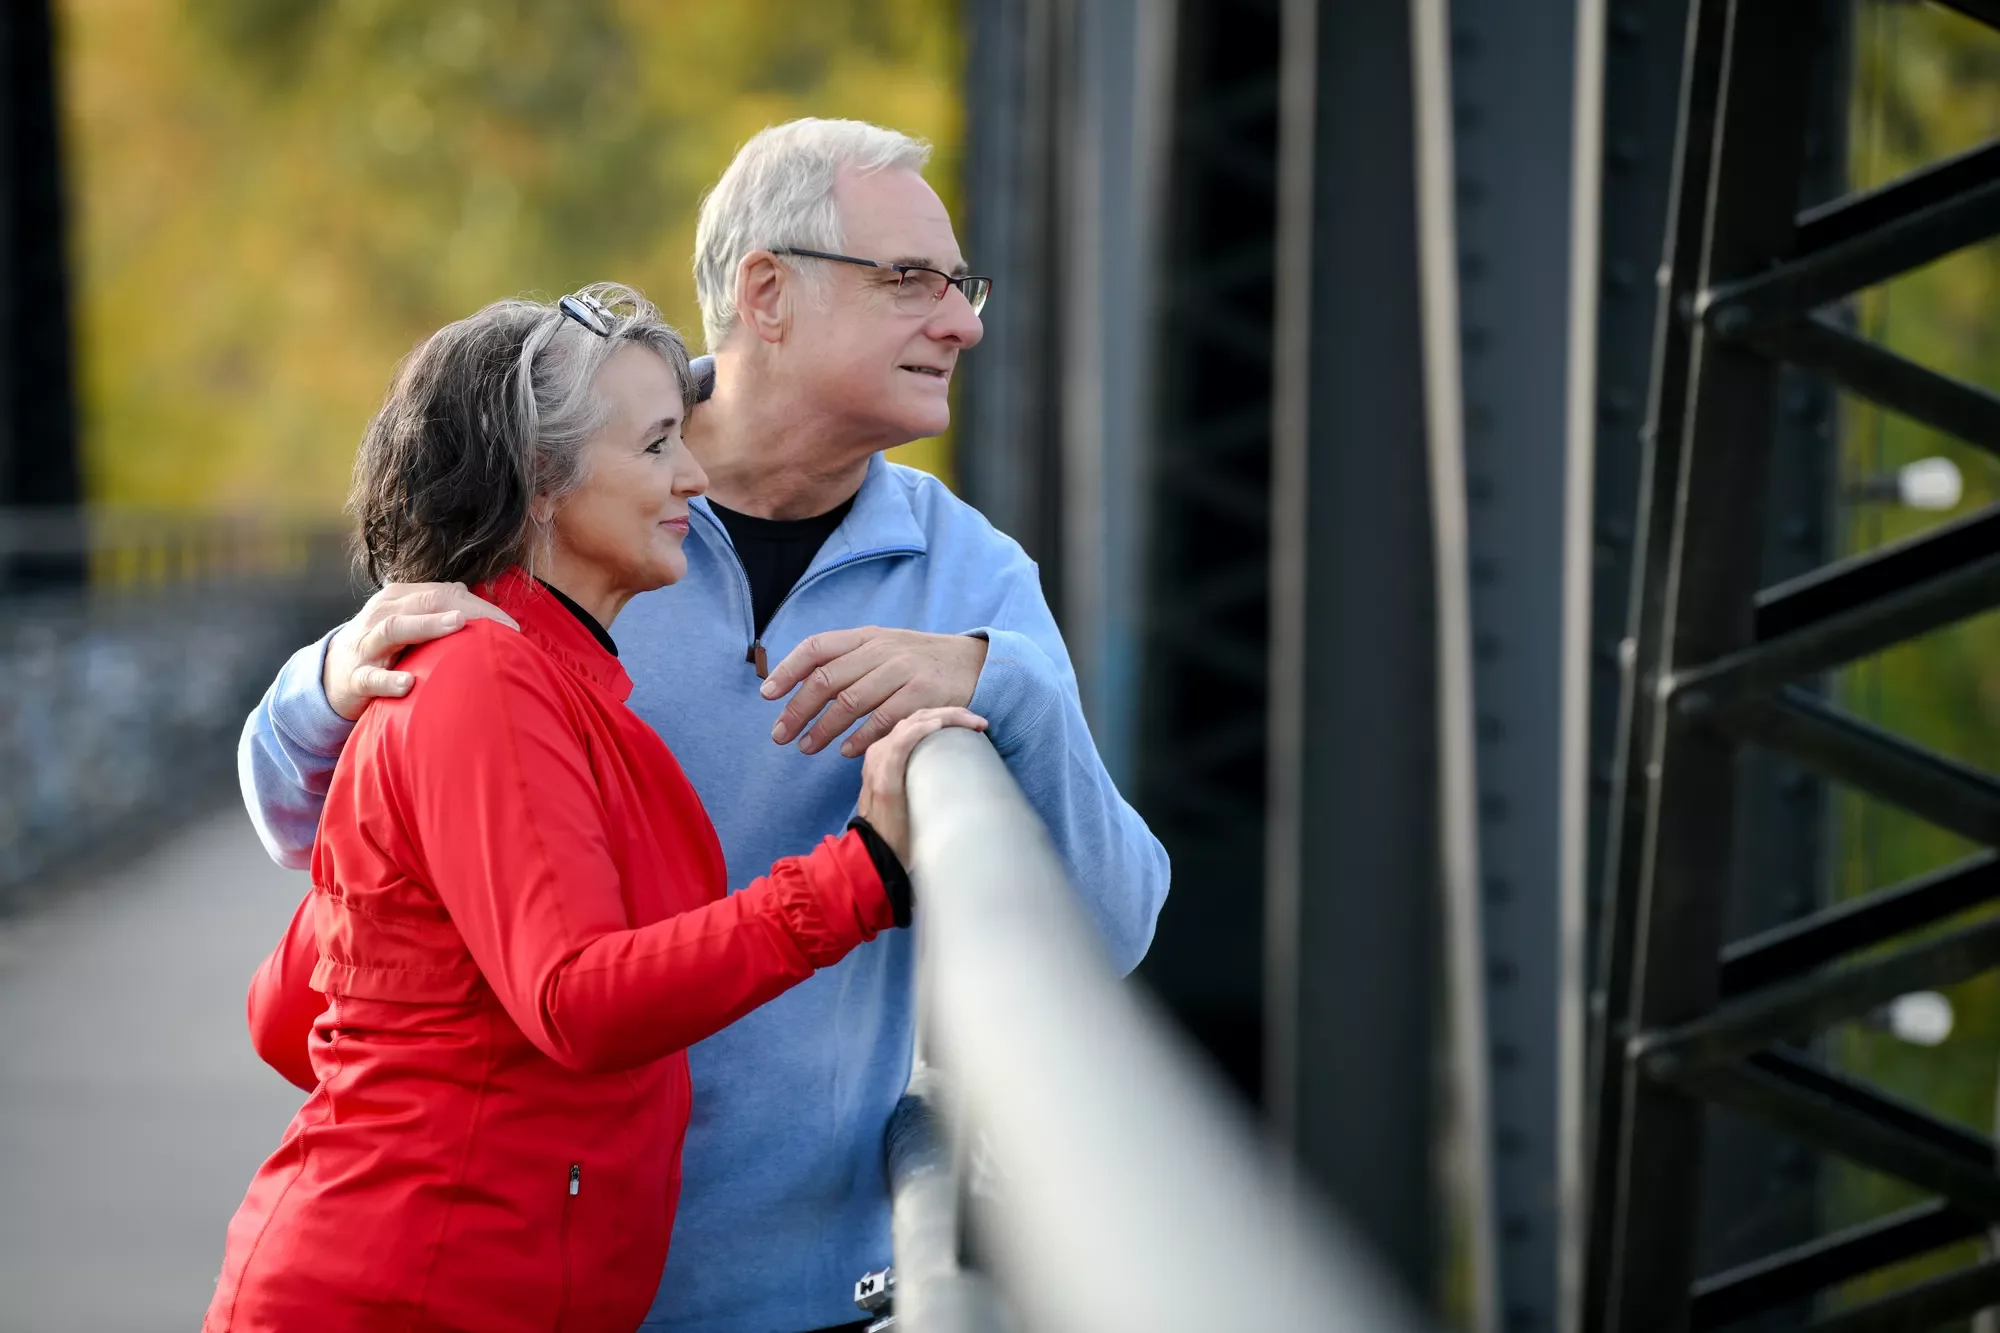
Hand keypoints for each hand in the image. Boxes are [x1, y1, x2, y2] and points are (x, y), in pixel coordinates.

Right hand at [324, 582, 518, 720]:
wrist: (330, 677)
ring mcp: (366, 646)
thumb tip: (466, 591)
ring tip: (457, 625)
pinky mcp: (355, 678)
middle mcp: (381, 615)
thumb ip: (434, 607)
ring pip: (395, 627)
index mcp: (398, 599)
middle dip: (465, 610)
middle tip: (499, 625)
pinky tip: (408, 684)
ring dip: (427, 626)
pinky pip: (371, 678)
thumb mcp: (406, 621)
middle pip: (425, 602)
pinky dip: (389, 680)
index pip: (443, 593)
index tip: (512, 626)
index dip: (479, 606)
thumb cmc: (381, 649)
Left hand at [762, 628, 988, 757]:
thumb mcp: (885, 649)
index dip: (788, 669)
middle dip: (798, 709)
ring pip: (850, 702)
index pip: (817, 647)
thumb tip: (803, 684)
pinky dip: (860, 738)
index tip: (767, 694)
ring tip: (806, 747)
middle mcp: (881, 650)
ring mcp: (902, 672)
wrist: (977, 663)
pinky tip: (845, 751)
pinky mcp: (922, 695)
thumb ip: (849, 661)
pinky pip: (882, 720)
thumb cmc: (921, 662)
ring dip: (823, 729)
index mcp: (867, 637)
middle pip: (827, 680)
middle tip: (780, 734)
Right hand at [857, 707, 988, 863]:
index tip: (976, 725)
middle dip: (952, 713)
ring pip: (912, 723)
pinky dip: (920, 731)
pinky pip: (900, 744)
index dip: (948, 717)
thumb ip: (923, 777)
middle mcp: (879, 752)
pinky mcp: (883, 777)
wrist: (875, 855)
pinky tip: (938, 725)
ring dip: (944, 717)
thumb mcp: (911, 795)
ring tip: (971, 720)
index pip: (918, 722)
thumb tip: (958, 771)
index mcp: (886, 754)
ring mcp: (879, 762)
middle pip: (918, 717)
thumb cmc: (897, 831)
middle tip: (980, 721)